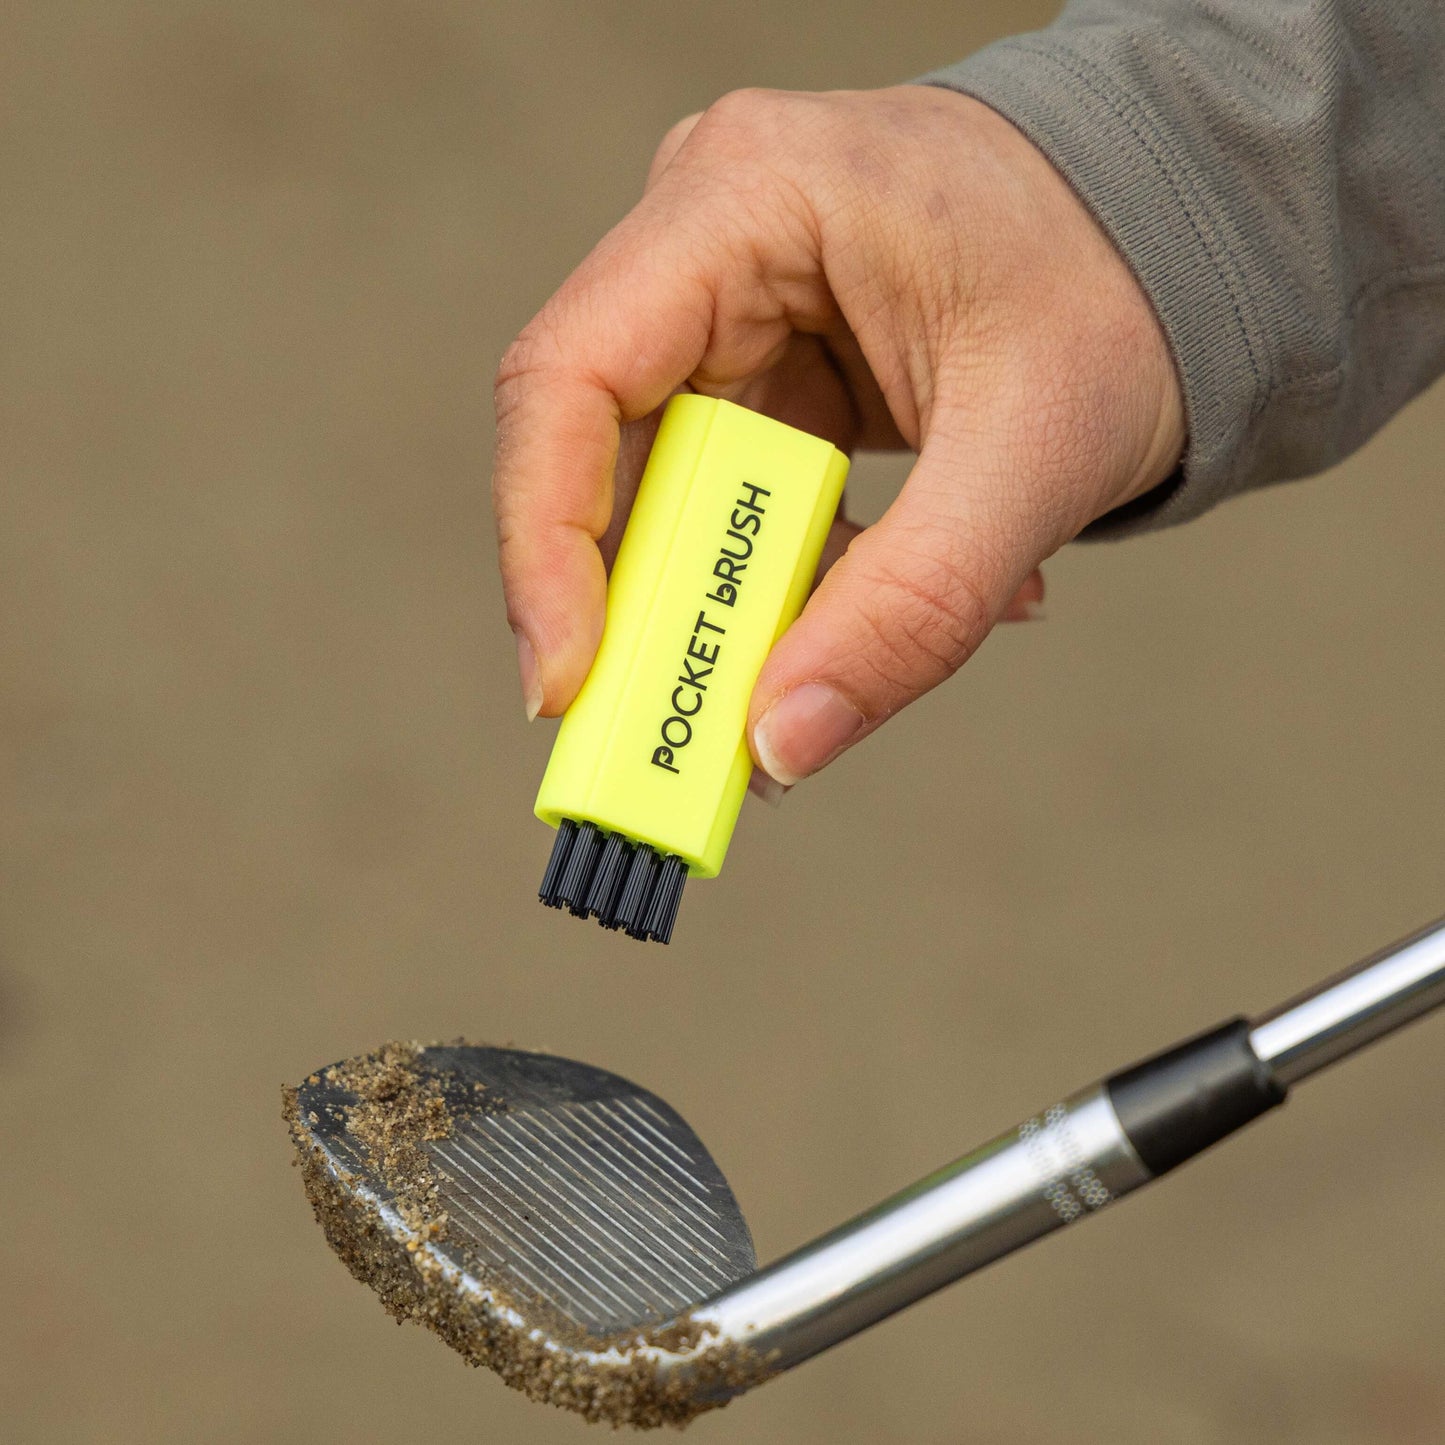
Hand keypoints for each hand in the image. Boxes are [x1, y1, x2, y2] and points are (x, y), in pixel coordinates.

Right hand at [493, 86, 1183, 784]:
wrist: (1183, 229)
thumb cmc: (1125, 280)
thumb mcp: (1036, 451)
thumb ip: (911, 607)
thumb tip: (778, 747)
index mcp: (748, 196)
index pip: (569, 380)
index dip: (545, 547)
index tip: (568, 689)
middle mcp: (708, 238)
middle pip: (605, 456)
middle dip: (650, 607)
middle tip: (691, 738)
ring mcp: (730, 304)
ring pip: (668, 495)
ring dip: (738, 607)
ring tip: (844, 663)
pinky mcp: (766, 366)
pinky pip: (734, 502)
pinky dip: (798, 578)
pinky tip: (900, 587)